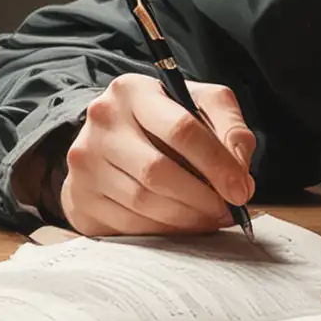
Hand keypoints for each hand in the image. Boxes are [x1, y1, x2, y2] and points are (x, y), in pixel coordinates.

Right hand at [58, 75, 254, 236]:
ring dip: (186, 217)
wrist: (112, 137)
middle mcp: (101, 121)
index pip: (181, 129)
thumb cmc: (166, 120)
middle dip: (202, 197)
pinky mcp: (79, 196)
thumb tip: (239, 170)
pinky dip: (163, 230)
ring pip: (143, 201)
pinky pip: (127, 224)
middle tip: (228, 210)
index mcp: (133, 90)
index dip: (217, 164)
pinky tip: (183, 224)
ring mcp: (84, 160)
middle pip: (158, 170)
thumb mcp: (202, 105)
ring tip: (211, 217)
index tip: (241, 189)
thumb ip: (230, 127)